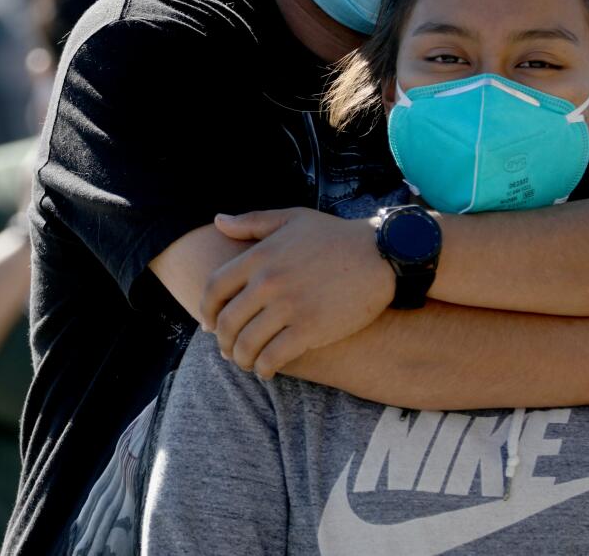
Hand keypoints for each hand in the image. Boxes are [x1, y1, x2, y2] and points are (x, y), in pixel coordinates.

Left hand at [203, 208, 394, 379]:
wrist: (381, 254)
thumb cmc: (335, 236)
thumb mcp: (292, 218)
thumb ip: (252, 222)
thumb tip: (218, 221)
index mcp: (259, 256)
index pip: (214, 288)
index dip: (206, 310)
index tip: (209, 323)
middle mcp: (268, 282)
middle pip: (226, 321)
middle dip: (222, 341)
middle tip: (227, 349)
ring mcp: (288, 307)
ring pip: (246, 344)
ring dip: (240, 359)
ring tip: (246, 362)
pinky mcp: (310, 329)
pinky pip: (273, 357)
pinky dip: (264, 368)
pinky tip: (267, 370)